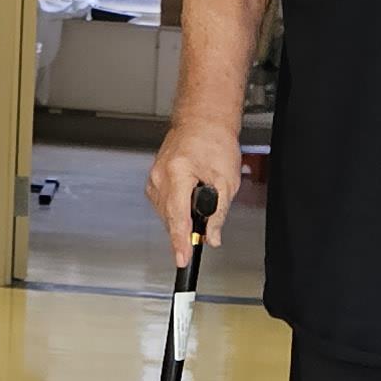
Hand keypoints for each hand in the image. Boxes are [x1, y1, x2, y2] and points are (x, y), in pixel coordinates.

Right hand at [147, 120, 241, 263]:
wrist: (203, 121)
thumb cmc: (215, 142)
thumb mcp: (226, 181)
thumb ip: (218, 213)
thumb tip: (212, 237)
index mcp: (178, 173)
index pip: (178, 217)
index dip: (180, 242)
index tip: (182, 259)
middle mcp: (160, 175)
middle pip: (171, 218)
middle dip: (187, 228)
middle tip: (204, 228)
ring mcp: (154, 177)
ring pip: (166, 213)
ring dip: (182, 216)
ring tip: (199, 200)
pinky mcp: (154, 178)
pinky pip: (163, 203)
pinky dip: (176, 208)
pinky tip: (187, 199)